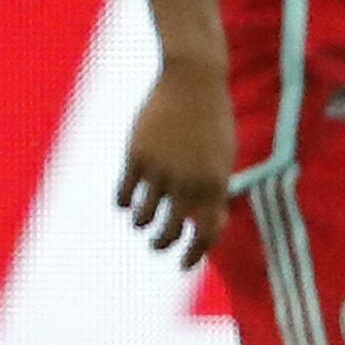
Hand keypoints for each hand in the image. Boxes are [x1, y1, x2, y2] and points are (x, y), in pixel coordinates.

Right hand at [116, 51, 237, 266]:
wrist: (192, 81)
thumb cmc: (212, 120)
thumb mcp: (221, 158)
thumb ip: (211, 191)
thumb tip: (200, 223)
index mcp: (215, 185)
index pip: (205, 235)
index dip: (193, 254)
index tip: (183, 263)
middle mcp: (188, 183)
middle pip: (169, 232)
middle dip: (162, 244)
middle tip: (158, 244)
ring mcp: (160, 170)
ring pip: (143, 217)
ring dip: (142, 224)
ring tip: (142, 222)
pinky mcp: (136, 156)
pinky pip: (124, 194)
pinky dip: (124, 203)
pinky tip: (126, 201)